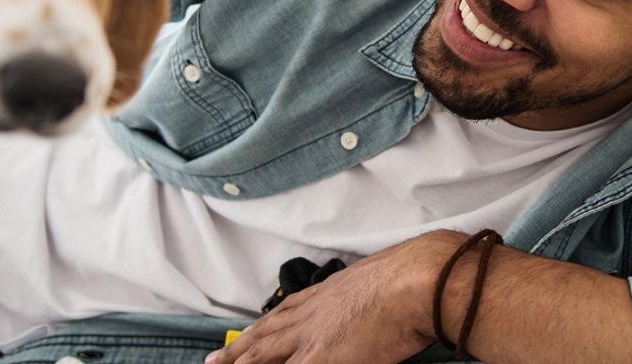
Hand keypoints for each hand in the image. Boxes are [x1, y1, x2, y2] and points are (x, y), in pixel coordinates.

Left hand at [207, 230, 465, 363]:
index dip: (261, 328)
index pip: (284, 313)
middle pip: (264, 337)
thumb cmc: (413, 276)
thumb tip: (371, 305)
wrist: (418, 279)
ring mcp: (312, 339)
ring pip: (262, 357)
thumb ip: (366, 297)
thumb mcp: (381, 281)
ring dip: (241, 363)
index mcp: (325, 294)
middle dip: (237, 350)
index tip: (247, 334)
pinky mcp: (321, 360)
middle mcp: (311, 315)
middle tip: (213, 360)